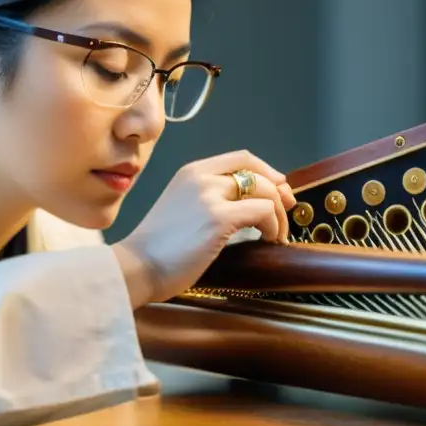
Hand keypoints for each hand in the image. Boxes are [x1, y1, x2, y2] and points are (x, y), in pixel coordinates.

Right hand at [111, 150, 296, 306]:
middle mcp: (201, 177)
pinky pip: (263, 211)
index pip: (241, 157)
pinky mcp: (219, 218)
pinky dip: (273, 226)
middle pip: (258, 173)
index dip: (267, 171)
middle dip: (280, 192)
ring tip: (276, 235)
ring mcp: (210, 195)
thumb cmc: (158, 248)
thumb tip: (248, 203)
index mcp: (192, 172)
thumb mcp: (181, 208)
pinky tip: (269, 240)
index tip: (280, 189)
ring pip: (265, 191)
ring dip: (279, 214)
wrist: (137, 267)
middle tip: (288, 211)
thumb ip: (209, 198)